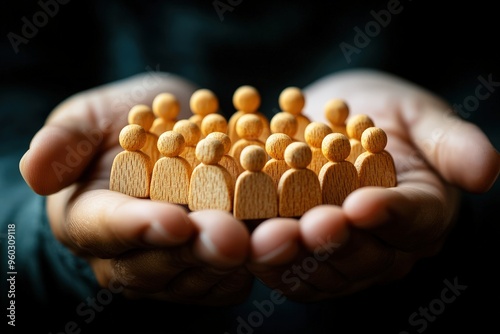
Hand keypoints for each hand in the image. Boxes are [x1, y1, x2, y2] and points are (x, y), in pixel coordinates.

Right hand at [19, 73, 252, 305]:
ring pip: (201, 278)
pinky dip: (258, 263)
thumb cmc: (123, 125)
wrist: (168, 140)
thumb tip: (34, 171)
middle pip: (160, 264)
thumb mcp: (91, 118)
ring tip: (274, 241)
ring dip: (237, 263)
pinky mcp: (207, 272)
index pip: (108, 229)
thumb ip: (64, 140)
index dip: (139, 227)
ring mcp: (170, 269)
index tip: (173, 220)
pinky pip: (230, 281)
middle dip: (197, 251)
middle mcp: (128, 256)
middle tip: (232, 237)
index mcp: (91, 219)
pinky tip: (285, 240)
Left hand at [247, 69, 499, 300]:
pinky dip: (267, 258)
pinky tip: (245, 243)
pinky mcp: (304, 256)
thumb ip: (451, 142)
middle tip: (310, 228)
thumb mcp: (420, 115)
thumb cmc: (384, 112)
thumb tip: (488, 171)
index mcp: (421, 213)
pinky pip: (288, 268)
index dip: (387, 214)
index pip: (410, 220)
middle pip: (364, 255)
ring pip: (321, 270)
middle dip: (335, 243)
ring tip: (267, 240)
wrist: (333, 120)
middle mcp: (384, 246)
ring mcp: (343, 256)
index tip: (361, 204)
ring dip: (293, 258)